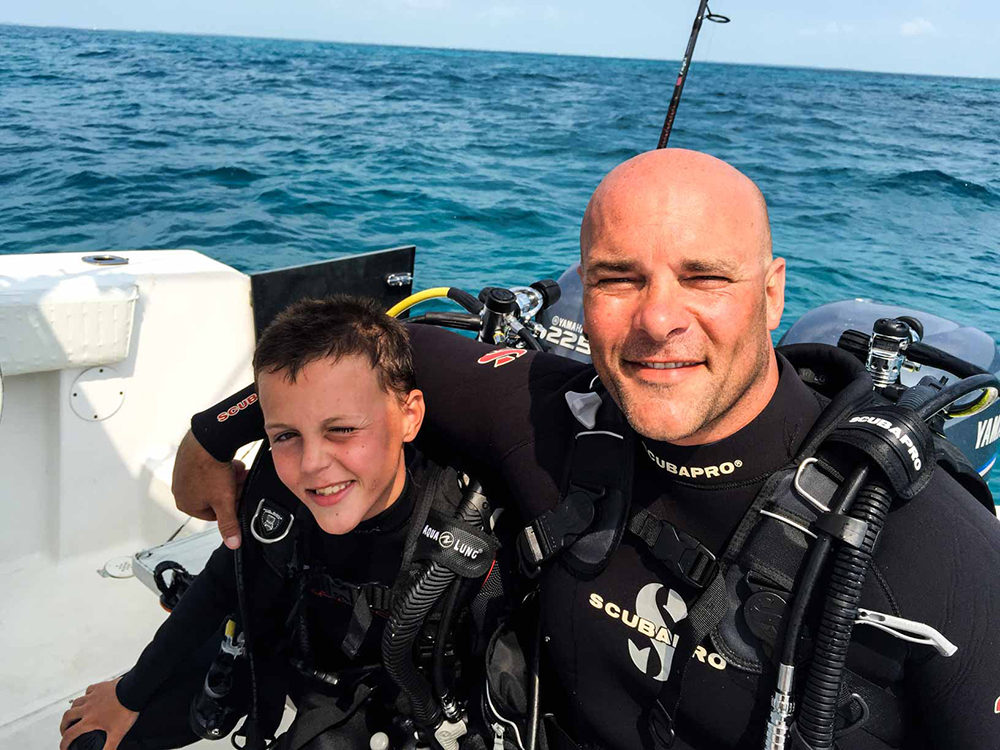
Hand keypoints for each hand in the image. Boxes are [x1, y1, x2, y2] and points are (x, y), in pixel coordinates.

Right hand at [59, 678, 137, 749]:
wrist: (134, 691)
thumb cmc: (126, 711)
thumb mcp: (117, 733)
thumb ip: (109, 748)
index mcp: (89, 720)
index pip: (70, 734)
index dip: (64, 743)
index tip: (64, 747)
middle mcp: (87, 708)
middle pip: (67, 717)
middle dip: (63, 726)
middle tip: (65, 731)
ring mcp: (92, 696)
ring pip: (75, 703)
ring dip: (72, 711)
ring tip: (73, 716)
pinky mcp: (99, 687)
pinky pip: (87, 691)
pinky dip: (85, 696)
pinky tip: (88, 698)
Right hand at [172, 430, 245, 548]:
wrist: (208, 440)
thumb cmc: (210, 470)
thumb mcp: (224, 502)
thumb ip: (229, 524)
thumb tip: (232, 543)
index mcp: (186, 504)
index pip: (214, 514)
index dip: (230, 506)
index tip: (237, 497)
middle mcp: (181, 490)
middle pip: (215, 497)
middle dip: (230, 490)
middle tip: (238, 481)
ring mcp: (184, 473)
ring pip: (215, 482)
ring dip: (228, 478)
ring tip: (236, 471)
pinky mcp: (190, 459)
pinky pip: (210, 468)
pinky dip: (222, 466)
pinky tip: (230, 462)